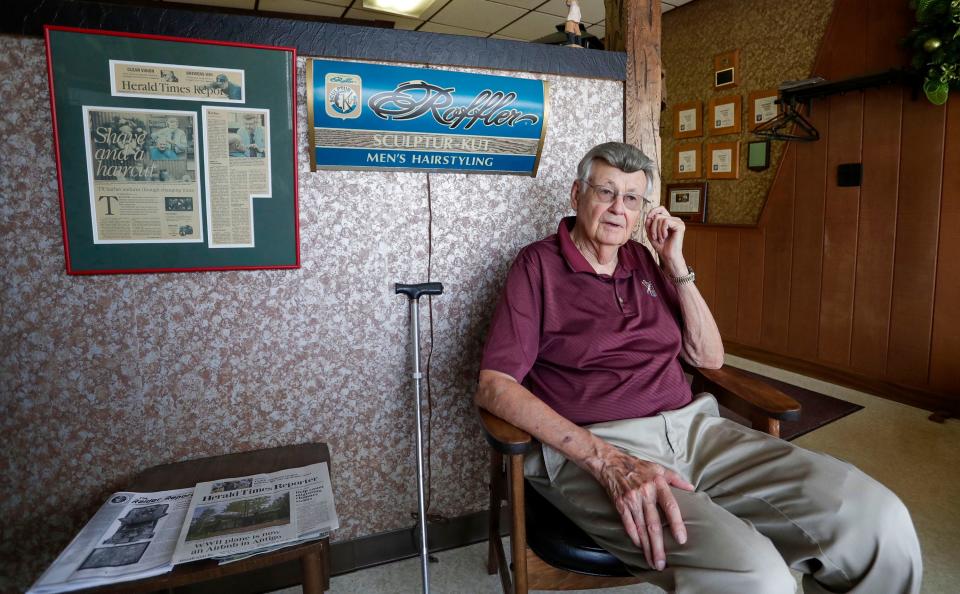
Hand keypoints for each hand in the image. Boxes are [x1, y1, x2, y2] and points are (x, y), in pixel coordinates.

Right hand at [593, 446, 693, 569]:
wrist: (611, 463)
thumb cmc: (638, 466)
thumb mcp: (659, 468)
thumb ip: (676, 479)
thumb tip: (692, 488)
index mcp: (658, 484)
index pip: (670, 506)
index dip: (676, 524)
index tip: (681, 540)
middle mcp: (645, 493)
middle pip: (653, 524)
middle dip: (658, 546)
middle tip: (662, 564)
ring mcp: (631, 500)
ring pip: (640, 528)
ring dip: (646, 547)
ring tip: (652, 562)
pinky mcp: (620, 504)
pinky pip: (628, 524)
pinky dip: (634, 536)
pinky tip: (640, 547)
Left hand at [644, 206, 685, 272]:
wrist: (668, 256)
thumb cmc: (661, 246)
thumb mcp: (651, 233)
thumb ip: (649, 223)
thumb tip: (649, 215)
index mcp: (669, 220)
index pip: (661, 208)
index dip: (653, 211)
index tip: (648, 219)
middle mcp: (675, 219)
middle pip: (658, 215)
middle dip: (653, 227)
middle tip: (655, 237)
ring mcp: (678, 222)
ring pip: (660, 218)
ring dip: (657, 231)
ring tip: (660, 239)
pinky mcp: (680, 225)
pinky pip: (665, 222)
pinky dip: (662, 231)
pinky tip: (665, 237)